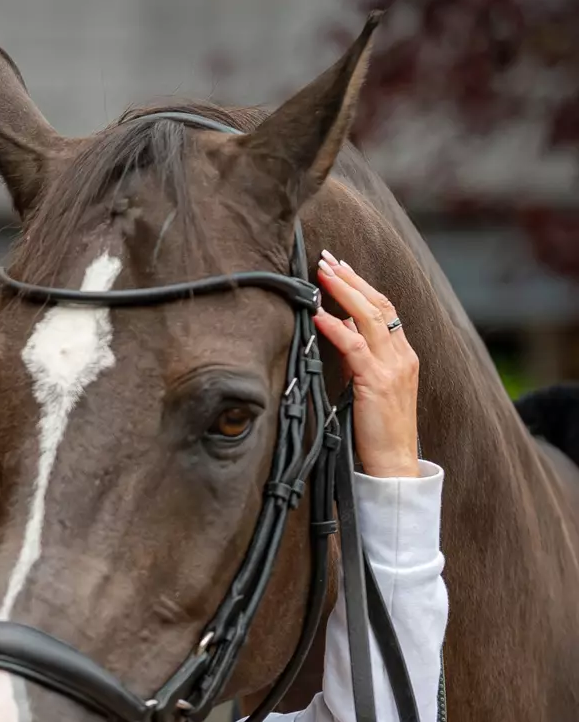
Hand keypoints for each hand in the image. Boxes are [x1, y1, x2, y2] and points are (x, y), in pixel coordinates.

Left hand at [314, 252, 419, 479]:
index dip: (362, 285)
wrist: (394, 463)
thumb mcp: (369, 387)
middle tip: (327, 258)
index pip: (384, 309)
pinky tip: (319, 314)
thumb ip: (358, 359)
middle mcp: (401, 356)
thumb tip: (340, 331)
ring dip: (343, 291)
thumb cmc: (377, 431)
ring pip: (370, 317)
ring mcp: (392, 368)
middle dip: (351, 278)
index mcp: (402, 355)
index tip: (340, 267)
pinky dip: (336, 327)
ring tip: (321, 273)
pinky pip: (355, 347)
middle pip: (379, 303)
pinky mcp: (376, 383)